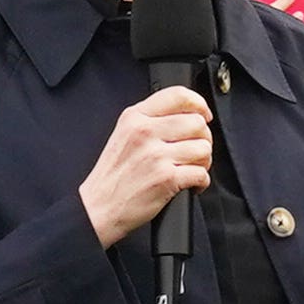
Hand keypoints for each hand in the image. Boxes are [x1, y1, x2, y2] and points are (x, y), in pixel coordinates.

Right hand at [77, 84, 215, 247]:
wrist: (98, 207)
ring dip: (204, 161)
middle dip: (204, 138)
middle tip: (197, 150)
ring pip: (203, 148)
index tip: (204, 114)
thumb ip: (150, 120)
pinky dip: (202, 181)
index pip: (178, 95)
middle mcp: (145, 132)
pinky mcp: (166, 179)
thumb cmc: (112, 176)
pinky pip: (201, 173)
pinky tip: (191, 184)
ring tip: (193, 168)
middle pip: (197, 123)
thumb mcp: (123, 134)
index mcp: (134, 117)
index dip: (199, 104)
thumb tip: (185, 115)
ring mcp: (156, 156)